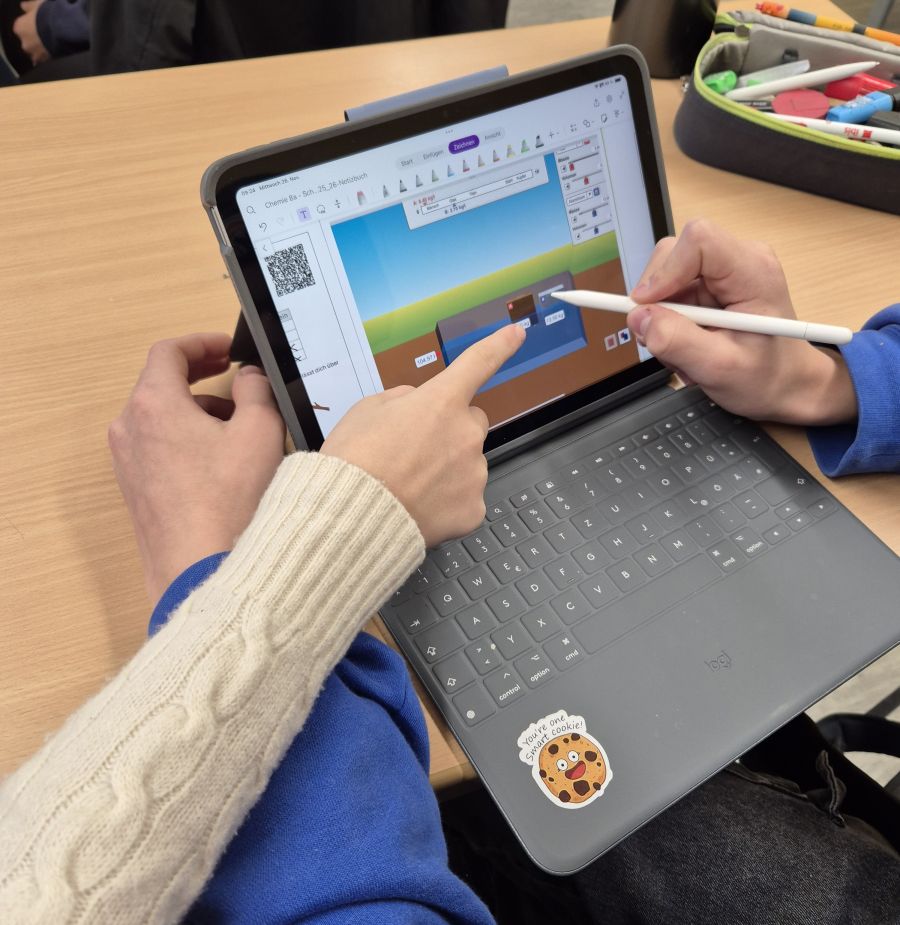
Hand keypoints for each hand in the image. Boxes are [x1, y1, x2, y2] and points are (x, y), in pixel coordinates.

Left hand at [13, 0, 49, 65]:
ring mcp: (35, 54)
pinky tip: (55, 53)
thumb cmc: (47, 15)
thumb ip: (28, 6)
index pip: (21, 27)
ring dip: (42, 49)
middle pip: (28, 42)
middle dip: (35, 39)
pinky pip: (45, 60)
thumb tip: (24, 6)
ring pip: (36, 52)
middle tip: (45, 34)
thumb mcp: (37, 4)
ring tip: (52, 44)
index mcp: (19, 28)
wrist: (63, 30)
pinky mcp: (46, 62)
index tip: (37, 24)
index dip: (30, 25)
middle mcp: (24, 42)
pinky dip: (48, 57)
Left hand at [109, 334, 284, 603]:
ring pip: (161, 419)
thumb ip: (256, 390)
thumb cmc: (231, 502)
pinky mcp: (136, 493)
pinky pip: (158, 450)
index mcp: (153, 404)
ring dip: (196, 411)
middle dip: (200, 377)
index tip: (227, 349)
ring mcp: (128, 464)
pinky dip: (186, 440)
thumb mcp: (260, 432)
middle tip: (233, 376)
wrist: (202, 572)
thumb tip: (249, 377)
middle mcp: (129, 430)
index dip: (201, 343)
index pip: (168, 352)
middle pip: (160, 385)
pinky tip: (221, 461)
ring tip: (238, 426)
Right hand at [322, 323, 525, 546]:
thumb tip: (415, 404)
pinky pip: (465, 499)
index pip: (478, 364)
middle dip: (450, 431)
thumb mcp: (366, 411)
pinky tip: (420, 506)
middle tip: (414, 451)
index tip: (516, 334)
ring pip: (467, 463)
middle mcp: (466, 435)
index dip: (499, 346)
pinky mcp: (473, 509)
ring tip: (408, 484)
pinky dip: (447, 503)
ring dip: (446, 469)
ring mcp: (474, 474)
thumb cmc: (354, 462)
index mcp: (440, 402)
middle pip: (471, 423)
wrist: (351, 518)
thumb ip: (400, 400)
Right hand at [626, 220, 856, 425]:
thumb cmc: (768, 376)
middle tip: (663, 338)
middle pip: (673, 254)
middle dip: (657, 299)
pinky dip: (668, 322)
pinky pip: (670, 293)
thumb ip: (677, 342)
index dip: (665, 271)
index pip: (698, 241)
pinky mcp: (710, 285)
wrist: (786, 384)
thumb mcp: (719, 368)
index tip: (647, 308)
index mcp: (753, 271)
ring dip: (662, 316)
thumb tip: (640, 318)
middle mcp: (738, 261)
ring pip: (665, 277)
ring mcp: (722, 272)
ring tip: (684, 349)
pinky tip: (688, 343)